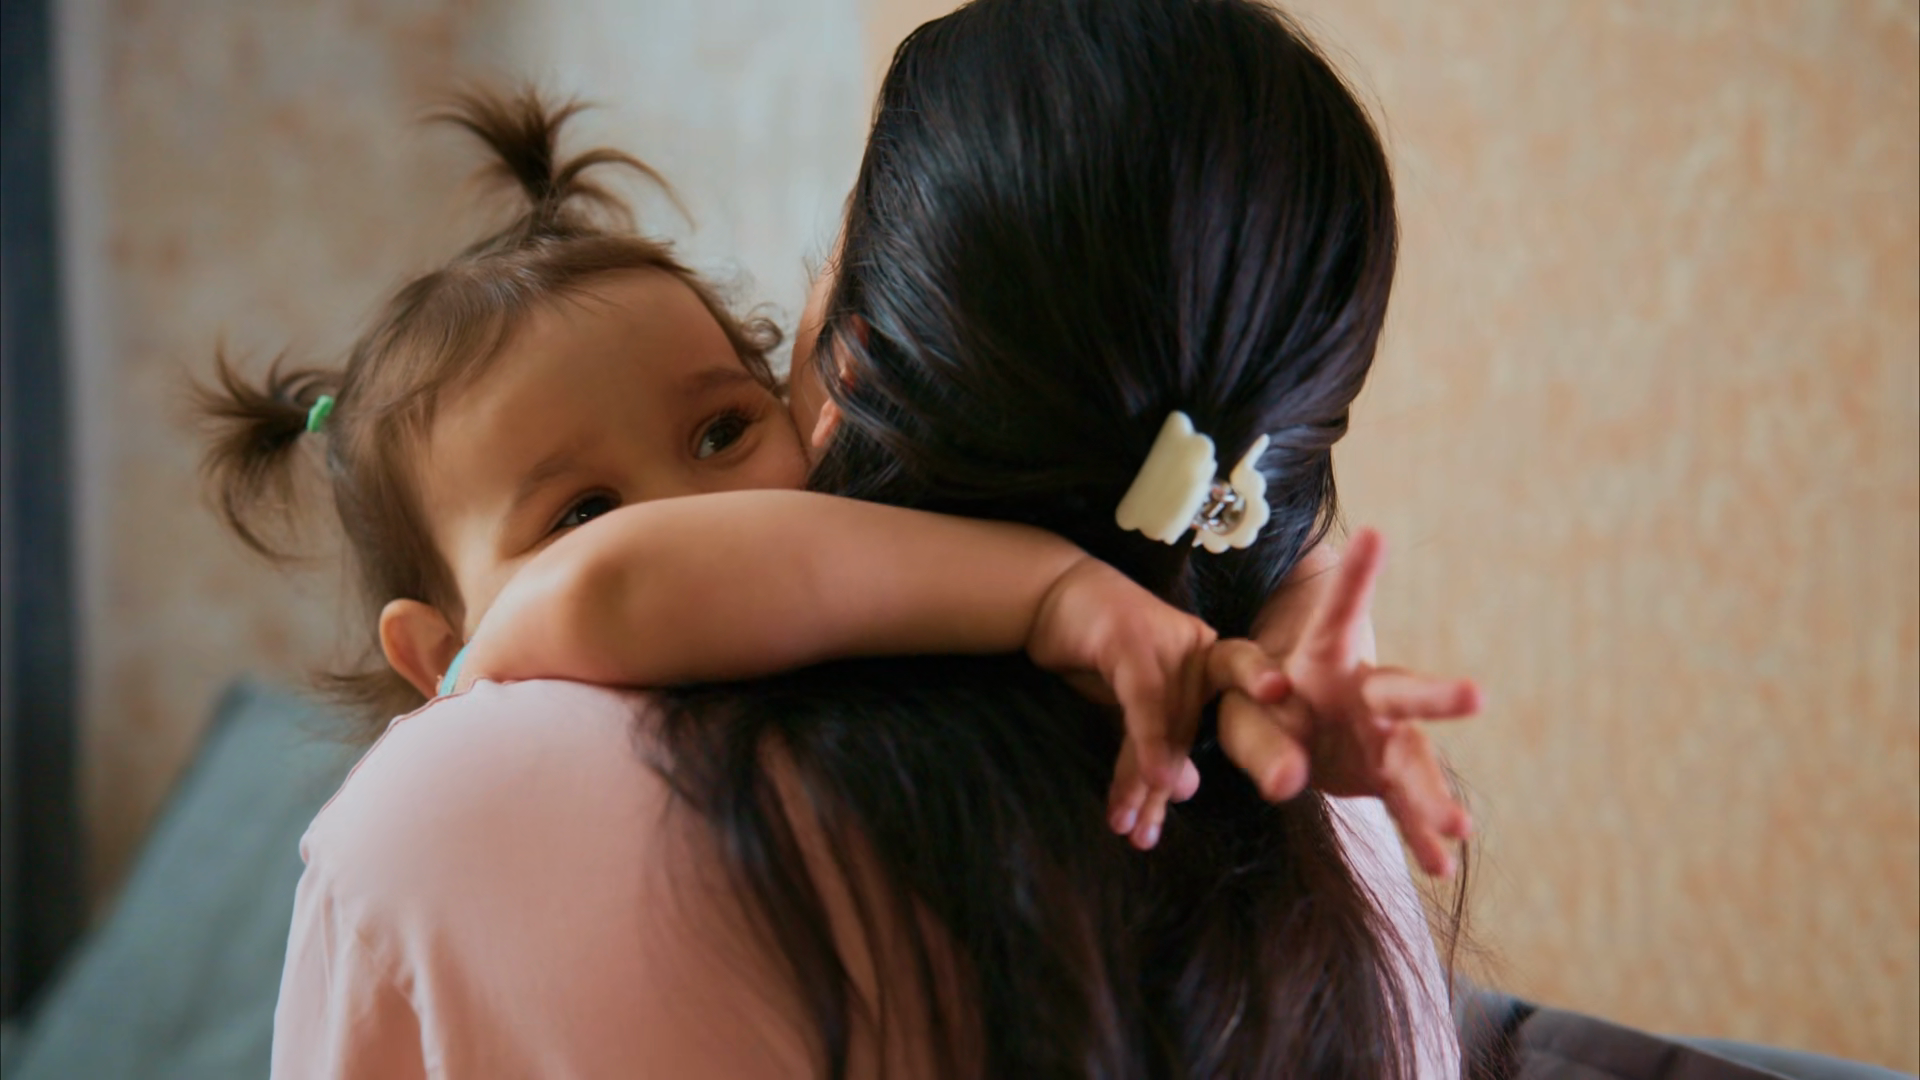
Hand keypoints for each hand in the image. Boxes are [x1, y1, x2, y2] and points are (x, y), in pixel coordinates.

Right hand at [1027, 558, 1289, 849]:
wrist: (1054, 600)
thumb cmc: (1104, 651)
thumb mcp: (1137, 701)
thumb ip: (1163, 740)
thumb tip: (1182, 791)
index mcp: (1209, 664)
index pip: (1244, 702)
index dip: (1270, 721)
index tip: (1291, 744)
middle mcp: (1199, 652)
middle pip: (1195, 729)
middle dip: (1173, 786)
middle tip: (1168, 835)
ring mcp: (1169, 644)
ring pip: (1169, 726)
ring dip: (1146, 784)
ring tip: (1134, 831)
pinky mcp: (1130, 642)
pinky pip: (1146, 705)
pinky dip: (1148, 747)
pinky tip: (1149, 783)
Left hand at [1213, 529, 1478, 875]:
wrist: (1284, 731)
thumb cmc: (1263, 704)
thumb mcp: (1244, 713)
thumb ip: (1259, 741)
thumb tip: (1287, 781)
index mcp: (1325, 657)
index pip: (1338, 613)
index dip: (1355, 576)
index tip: (1372, 534)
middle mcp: (1367, 692)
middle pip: (1403, 690)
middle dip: (1436, 695)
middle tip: (1475, 695)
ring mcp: (1384, 736)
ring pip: (1415, 760)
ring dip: (1433, 794)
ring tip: (1456, 828)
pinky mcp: (1386, 777)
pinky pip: (1407, 808)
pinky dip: (1421, 835)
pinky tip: (1438, 864)